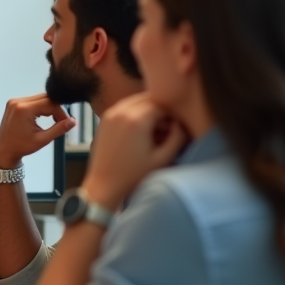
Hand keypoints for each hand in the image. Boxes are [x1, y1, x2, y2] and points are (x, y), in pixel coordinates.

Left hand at [0, 93, 74, 167]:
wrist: (4, 151)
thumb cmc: (21, 147)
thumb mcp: (43, 139)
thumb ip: (59, 129)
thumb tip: (73, 121)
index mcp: (23, 109)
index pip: (50, 103)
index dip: (61, 112)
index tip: (67, 122)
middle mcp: (18, 102)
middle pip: (45, 98)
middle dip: (56, 108)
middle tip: (62, 121)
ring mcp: (14, 102)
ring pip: (39, 98)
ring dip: (49, 107)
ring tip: (55, 120)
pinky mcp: (14, 104)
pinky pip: (32, 101)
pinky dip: (41, 107)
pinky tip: (45, 116)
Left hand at [83, 93, 189, 207]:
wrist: (104, 185)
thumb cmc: (134, 176)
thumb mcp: (163, 158)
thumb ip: (177, 137)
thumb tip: (181, 123)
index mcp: (136, 120)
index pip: (161, 104)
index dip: (173, 113)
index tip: (178, 127)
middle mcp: (121, 111)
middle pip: (147, 99)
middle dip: (160, 109)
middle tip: (168, 127)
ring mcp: (110, 114)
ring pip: (135, 101)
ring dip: (148, 110)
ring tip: (156, 130)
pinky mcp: (104, 120)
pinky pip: (123, 108)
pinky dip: (135, 113)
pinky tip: (141, 131)